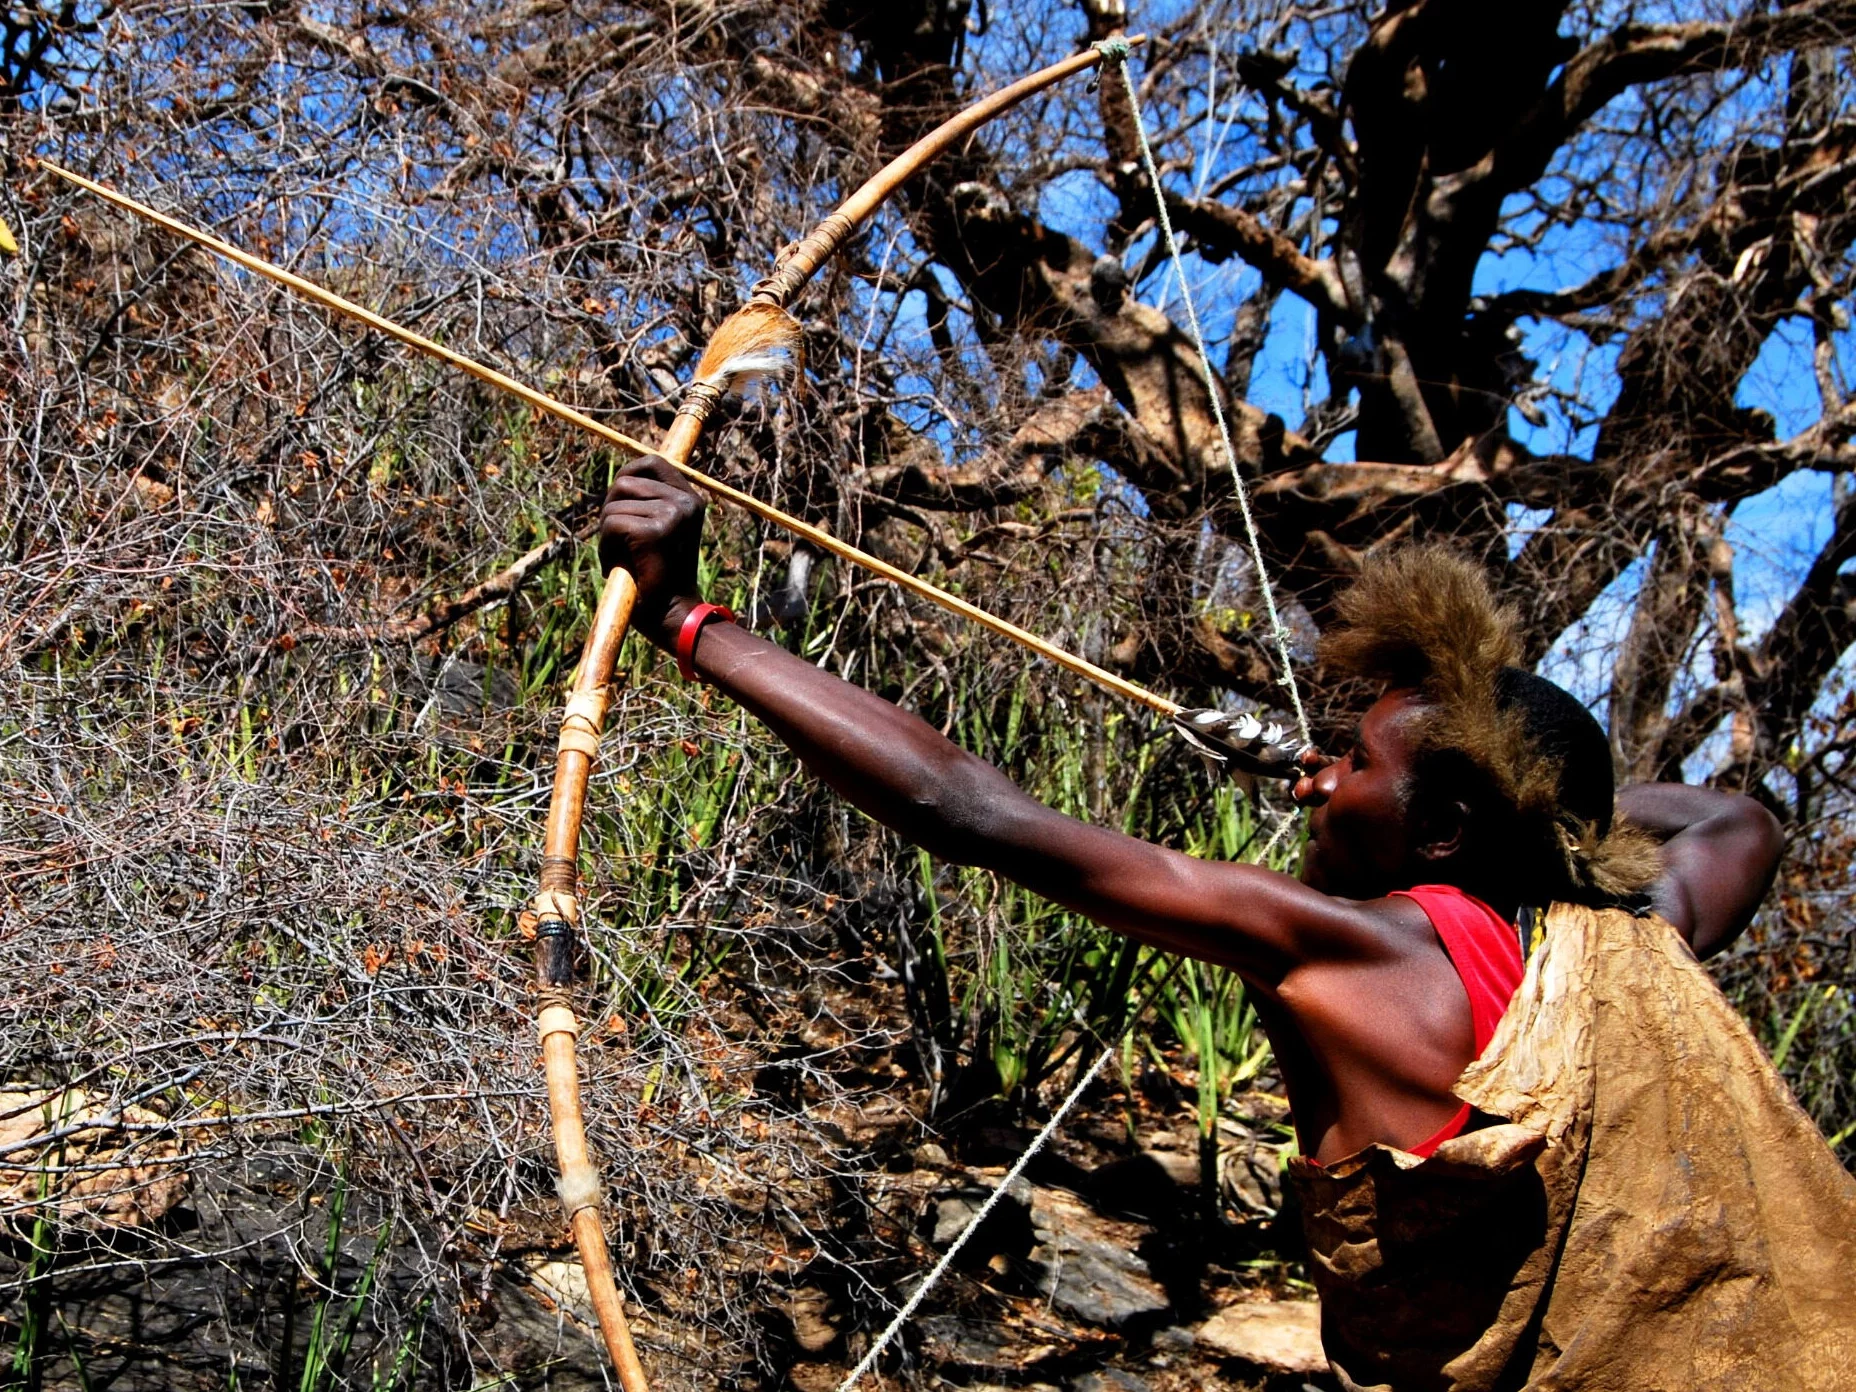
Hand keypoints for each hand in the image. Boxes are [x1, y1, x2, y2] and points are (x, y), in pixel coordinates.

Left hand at [597, 456, 703, 638]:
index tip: (619, 497)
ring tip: (626, 558)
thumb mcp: (656, 530)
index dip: (628, 473)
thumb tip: (622, 478)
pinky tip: (624, 566)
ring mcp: (673, 515)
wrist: (671, 616)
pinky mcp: (654, 532)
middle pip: (626, 481)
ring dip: (608, 533)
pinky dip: (607, 547)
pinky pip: (611, 525)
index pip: (653, 463)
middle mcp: (686, 503)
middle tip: (619, 540)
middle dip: (612, 508)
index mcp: (691, 501)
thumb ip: (646, 504)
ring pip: (614, 505)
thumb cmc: (656, 578)